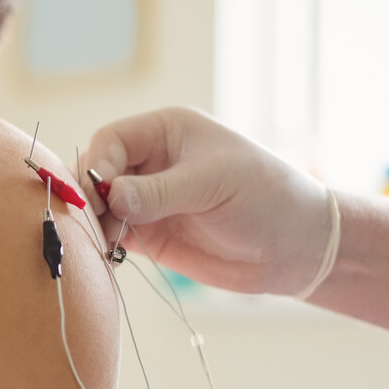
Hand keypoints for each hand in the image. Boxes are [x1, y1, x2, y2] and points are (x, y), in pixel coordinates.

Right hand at [80, 107, 331, 294]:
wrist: (297, 248)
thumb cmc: (266, 197)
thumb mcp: (213, 184)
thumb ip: (159, 191)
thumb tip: (109, 197)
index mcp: (167, 131)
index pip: (112, 140)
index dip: (98, 164)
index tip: (100, 194)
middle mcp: (152, 162)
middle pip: (98, 172)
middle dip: (91, 196)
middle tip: (96, 223)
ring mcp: (149, 200)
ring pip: (101, 206)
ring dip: (94, 223)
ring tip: (101, 244)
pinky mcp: (151, 235)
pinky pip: (113, 235)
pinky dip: (103, 245)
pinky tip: (106, 257)